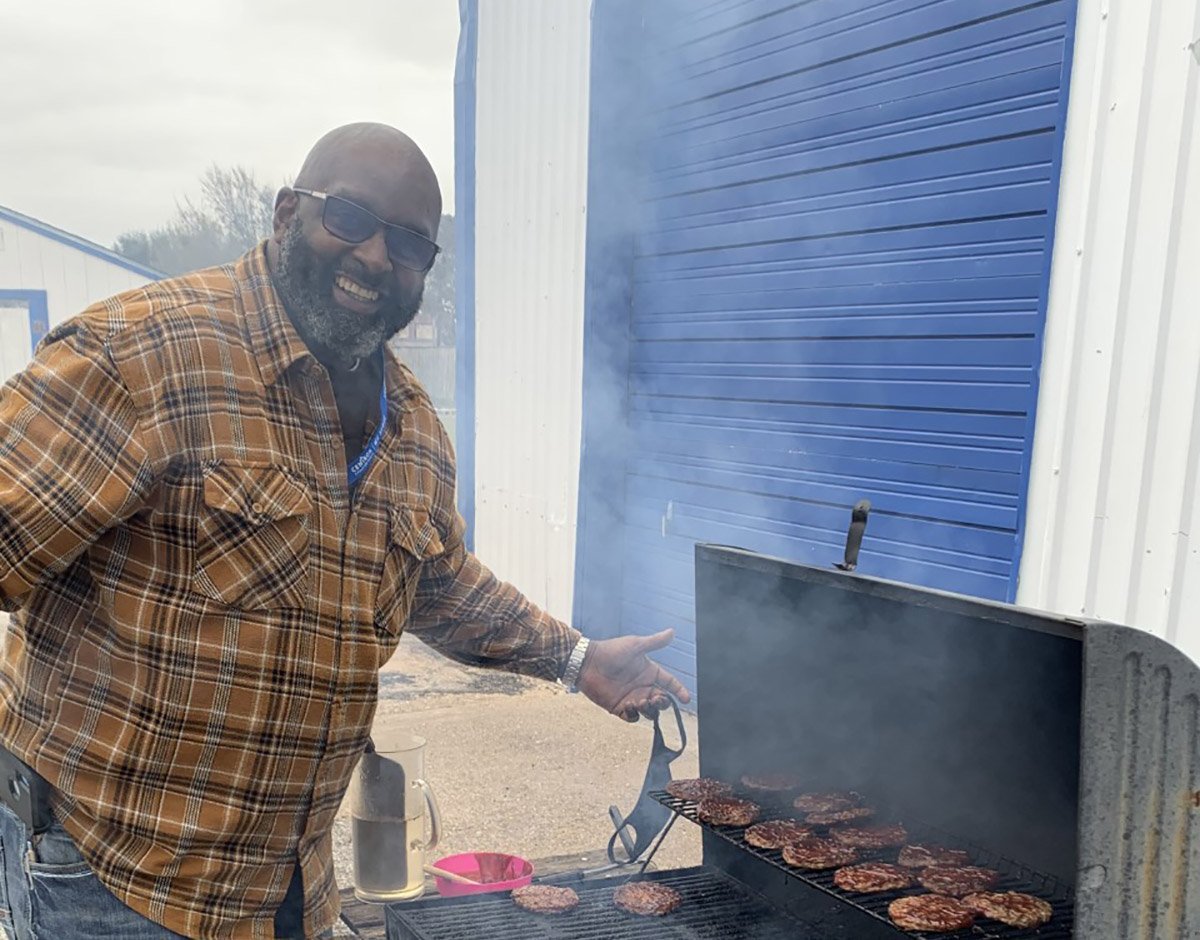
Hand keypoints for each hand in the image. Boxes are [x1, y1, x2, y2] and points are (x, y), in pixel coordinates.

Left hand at [575, 628, 691, 721]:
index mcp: (649, 672)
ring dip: (650, 709)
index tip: (687, 698)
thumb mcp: (635, 645)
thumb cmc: (611, 651)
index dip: (679, 690)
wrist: (587, 663)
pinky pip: (632, 717)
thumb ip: (655, 642)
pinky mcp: (619, 707)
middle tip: (656, 698)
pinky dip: (635, 715)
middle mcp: (643, 686)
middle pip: (662, 700)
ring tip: (641, 701)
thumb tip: (672, 632)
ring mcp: (632, 698)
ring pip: (649, 711)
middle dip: (663, 702)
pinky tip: (630, 706)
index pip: (670, 683)